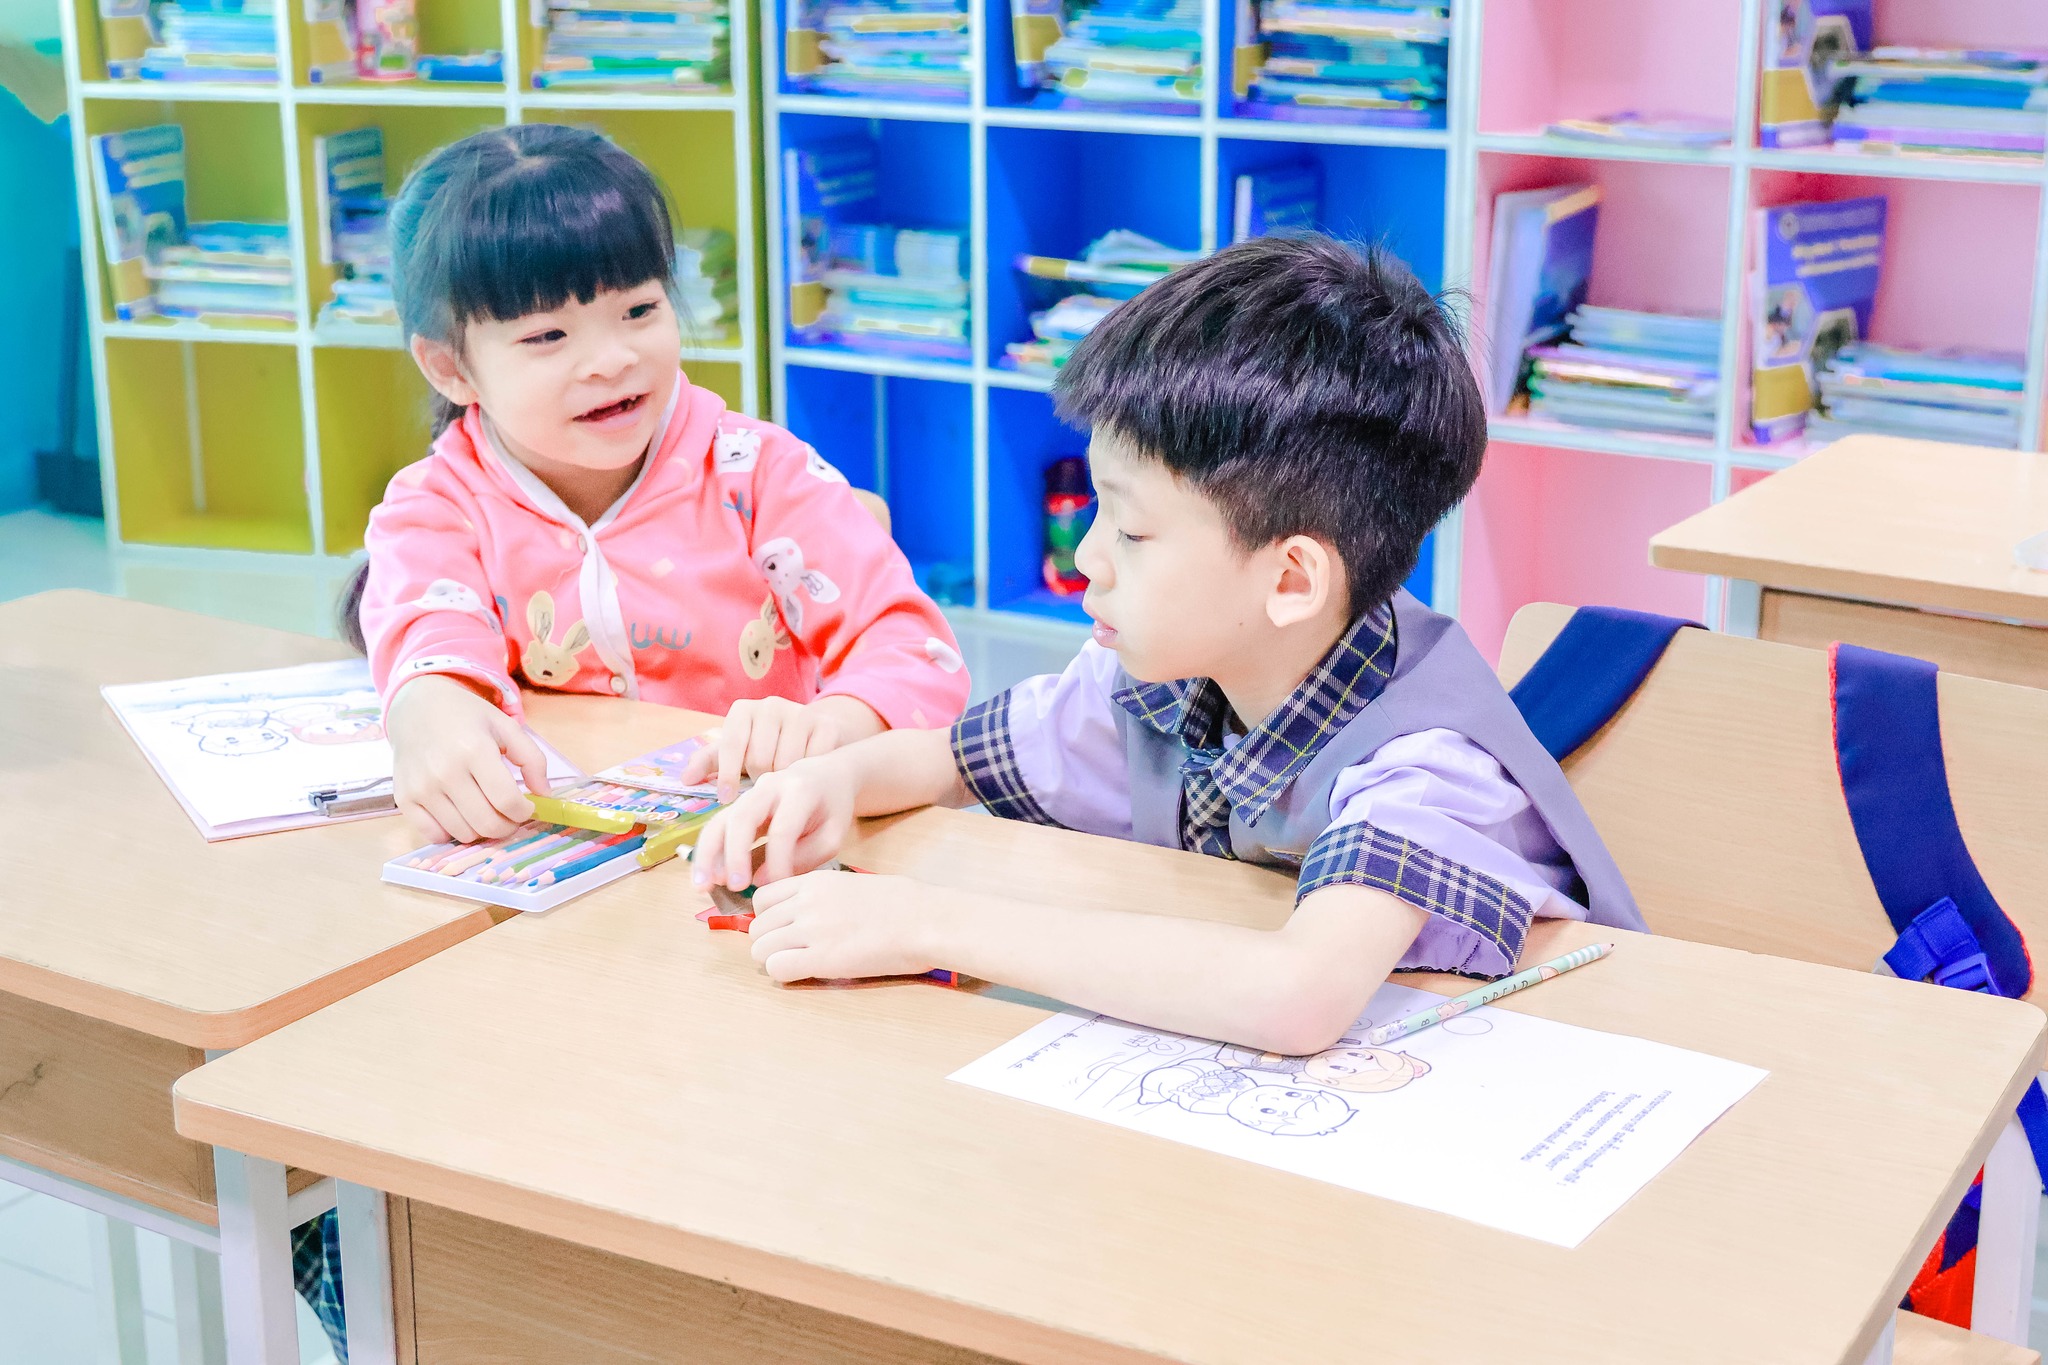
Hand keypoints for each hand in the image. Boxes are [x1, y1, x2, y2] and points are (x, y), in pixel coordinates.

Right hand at [385, 674, 550, 843]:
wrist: (416, 707)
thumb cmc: (466, 717)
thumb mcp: (506, 726)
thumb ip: (532, 759)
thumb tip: (545, 795)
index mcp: (474, 750)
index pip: (507, 801)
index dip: (524, 812)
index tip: (527, 807)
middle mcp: (445, 772)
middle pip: (487, 823)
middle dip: (507, 826)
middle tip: (510, 816)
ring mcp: (422, 788)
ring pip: (464, 834)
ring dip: (481, 830)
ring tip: (486, 812)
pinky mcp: (404, 799)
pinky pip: (434, 835)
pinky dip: (451, 833)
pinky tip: (459, 815)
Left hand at [681, 696, 882, 800]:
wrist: (813, 734)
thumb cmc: (766, 745)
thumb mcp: (737, 752)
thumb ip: (710, 762)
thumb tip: (686, 779)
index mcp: (743, 710)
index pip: (730, 744)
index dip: (727, 774)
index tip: (727, 797)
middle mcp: (770, 705)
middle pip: (759, 758)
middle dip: (760, 779)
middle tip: (766, 782)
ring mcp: (800, 712)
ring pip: (786, 763)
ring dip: (784, 779)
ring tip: (785, 778)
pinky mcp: (825, 725)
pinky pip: (812, 761)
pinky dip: (807, 774)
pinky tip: (806, 774)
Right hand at [690, 754, 856, 890]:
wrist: (827, 775)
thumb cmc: (832, 808)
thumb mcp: (833, 834)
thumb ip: (805, 856)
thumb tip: (762, 880)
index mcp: (800, 790)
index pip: (783, 828)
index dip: (778, 860)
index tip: (777, 887)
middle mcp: (769, 786)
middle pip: (743, 817)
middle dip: (735, 854)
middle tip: (734, 886)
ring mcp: (750, 794)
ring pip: (721, 820)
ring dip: (708, 855)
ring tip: (702, 886)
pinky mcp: (739, 806)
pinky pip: (719, 827)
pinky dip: (709, 853)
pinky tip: (706, 878)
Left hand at [746, 871, 938, 982]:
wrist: (925, 920)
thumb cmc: (903, 904)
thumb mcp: (855, 885)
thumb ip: (824, 896)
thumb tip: (809, 913)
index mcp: (815, 882)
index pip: (763, 898)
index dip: (769, 919)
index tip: (785, 930)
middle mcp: (806, 903)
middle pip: (757, 927)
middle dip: (769, 943)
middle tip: (793, 953)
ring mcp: (812, 930)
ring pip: (760, 949)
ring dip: (775, 961)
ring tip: (800, 965)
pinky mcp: (822, 958)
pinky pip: (777, 969)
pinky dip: (785, 975)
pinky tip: (807, 974)